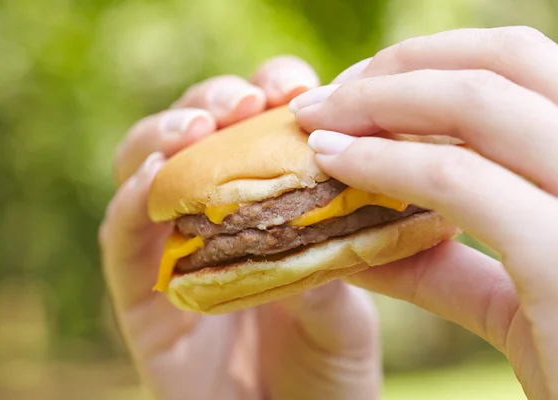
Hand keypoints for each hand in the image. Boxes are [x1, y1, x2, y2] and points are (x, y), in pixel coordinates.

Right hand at [99, 56, 380, 398]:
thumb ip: (325, 263)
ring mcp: (170, 255)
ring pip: (144, 174)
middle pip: (194, 140)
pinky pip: (120, 241)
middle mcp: (210, 223)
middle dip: (213, 105)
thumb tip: (314, 203)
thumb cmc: (326, 374)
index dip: (270, 99)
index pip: (254, 134)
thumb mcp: (344, 312)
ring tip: (194, 127)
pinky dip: (130, 205)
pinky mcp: (138, 299)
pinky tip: (154, 179)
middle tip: (243, 101)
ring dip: (162, 138)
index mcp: (262, 211)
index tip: (298, 86)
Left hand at [290, 26, 557, 398]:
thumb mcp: (518, 294)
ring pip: (476, 101)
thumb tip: (360, 236)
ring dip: (377, 102)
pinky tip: (333, 162)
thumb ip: (445, 261)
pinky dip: (385, 163)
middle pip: (499, 57)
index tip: (359, 88)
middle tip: (327, 97)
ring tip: (315, 121)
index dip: (430, 62)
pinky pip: (457, 182)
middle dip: (397, 68)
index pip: (519, 60)